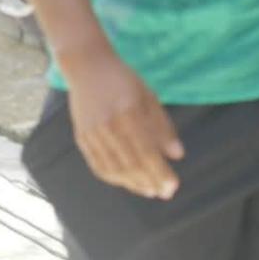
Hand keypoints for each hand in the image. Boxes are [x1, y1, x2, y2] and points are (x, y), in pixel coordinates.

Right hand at [61, 47, 184, 200]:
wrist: (86, 65)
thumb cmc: (122, 79)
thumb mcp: (148, 96)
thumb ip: (162, 126)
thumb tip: (177, 155)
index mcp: (127, 112)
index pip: (146, 151)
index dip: (159, 172)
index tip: (172, 186)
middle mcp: (107, 125)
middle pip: (130, 163)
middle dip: (149, 181)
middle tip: (164, 193)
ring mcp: (91, 132)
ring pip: (112, 167)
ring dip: (132, 183)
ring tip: (148, 191)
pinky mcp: (81, 136)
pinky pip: (96, 163)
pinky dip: (112, 177)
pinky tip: (125, 181)